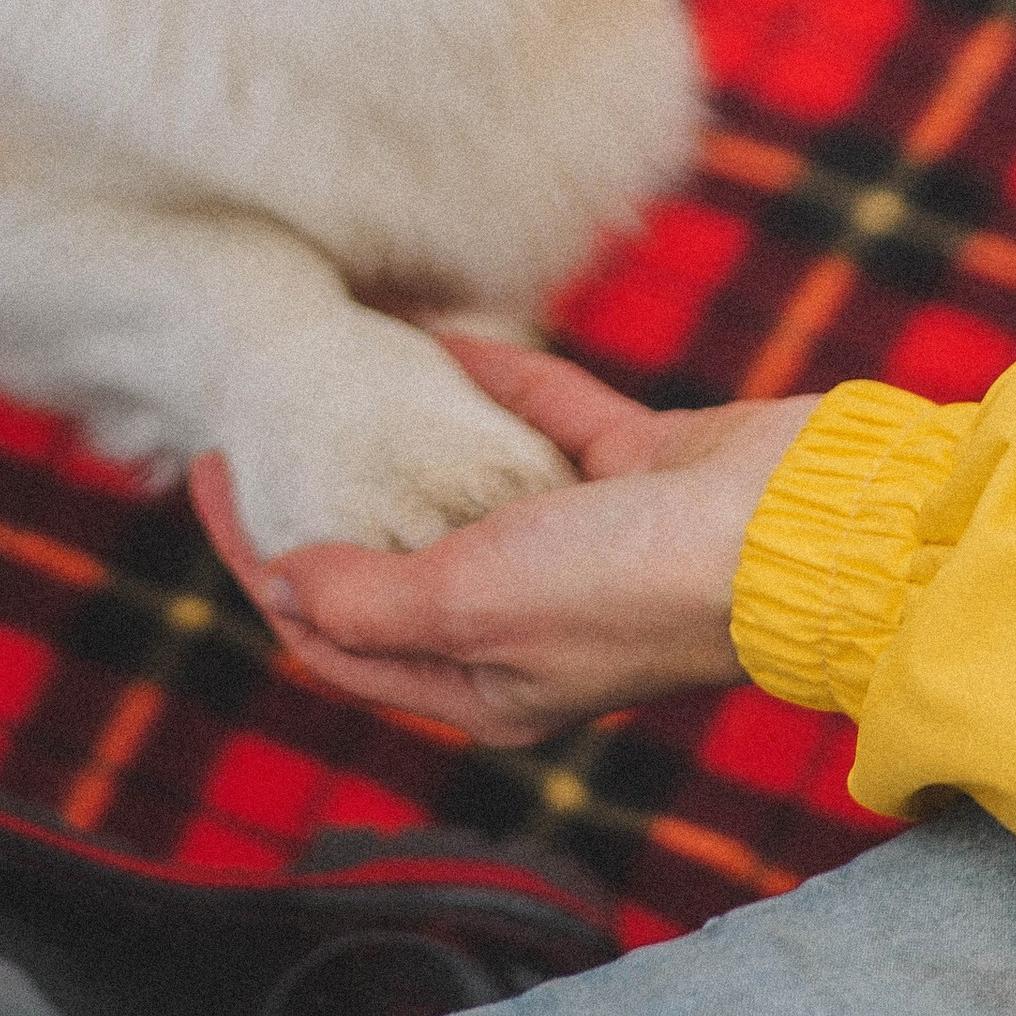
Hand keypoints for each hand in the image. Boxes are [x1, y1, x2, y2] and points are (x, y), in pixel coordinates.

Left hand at [190, 333, 819, 745]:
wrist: (804, 533)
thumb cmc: (639, 583)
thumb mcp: (477, 601)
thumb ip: (373, 599)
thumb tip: (281, 586)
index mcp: (485, 682)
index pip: (337, 639)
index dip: (261, 567)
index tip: (211, 478)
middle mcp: (526, 622)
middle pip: (394, 565)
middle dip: (326, 504)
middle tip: (263, 425)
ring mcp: (582, 545)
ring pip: (467, 487)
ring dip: (408, 438)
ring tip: (344, 375)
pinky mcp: (631, 470)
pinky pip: (541, 417)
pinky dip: (493, 376)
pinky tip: (448, 332)